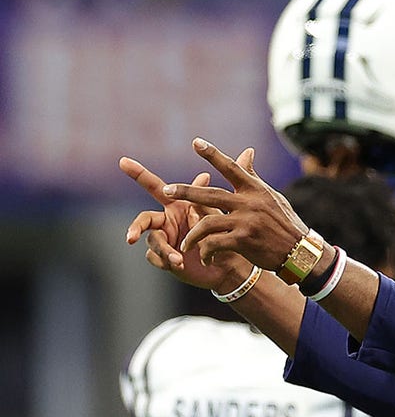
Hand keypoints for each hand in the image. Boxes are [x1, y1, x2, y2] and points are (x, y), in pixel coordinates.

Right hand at [121, 155, 252, 290]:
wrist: (230, 261)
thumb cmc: (225, 231)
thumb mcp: (224, 208)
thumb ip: (229, 183)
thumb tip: (249, 151)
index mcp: (177, 205)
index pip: (156, 187)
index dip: (139, 174)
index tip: (123, 161)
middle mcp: (166, 221)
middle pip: (144, 219)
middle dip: (135, 226)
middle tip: (130, 237)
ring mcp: (164, 240)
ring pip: (153, 242)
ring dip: (164, 249)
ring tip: (177, 258)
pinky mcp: (165, 259)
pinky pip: (157, 258)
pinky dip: (167, 261)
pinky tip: (179, 265)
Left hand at [164, 138, 307, 271]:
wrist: (300, 252)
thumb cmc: (285, 223)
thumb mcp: (272, 197)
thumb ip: (253, 177)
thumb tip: (247, 152)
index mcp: (255, 190)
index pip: (231, 168)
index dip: (212, 154)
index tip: (195, 142)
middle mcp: (249, 203)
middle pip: (210, 194)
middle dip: (185, 192)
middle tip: (165, 190)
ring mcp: (246, 222)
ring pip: (207, 222)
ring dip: (192, 235)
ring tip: (185, 243)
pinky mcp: (243, 241)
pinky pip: (215, 244)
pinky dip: (206, 252)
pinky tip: (204, 258)